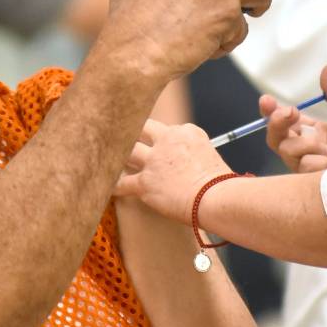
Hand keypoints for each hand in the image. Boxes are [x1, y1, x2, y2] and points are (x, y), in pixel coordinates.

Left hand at [115, 119, 232, 224]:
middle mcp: (168, 140)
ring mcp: (154, 160)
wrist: (215, 198)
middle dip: (133, 133)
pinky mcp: (145, 182)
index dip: (160, 139)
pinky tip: (106, 187)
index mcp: (187, 132)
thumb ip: (194, 154)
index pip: (166, 129)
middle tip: (122, 137)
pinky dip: (114, 186)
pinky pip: (122, 183)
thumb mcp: (211, 156)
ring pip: (128, 151)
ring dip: (120, 156)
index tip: (158, 147)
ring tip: (109, 158)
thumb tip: (187, 166)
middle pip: (142, 129)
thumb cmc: (220, 184)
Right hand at [262, 65, 326, 172]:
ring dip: (305, 144)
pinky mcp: (312, 182)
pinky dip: (315, 161)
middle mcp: (309, 151)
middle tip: (289, 111)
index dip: (273, 111)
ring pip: (286, 150)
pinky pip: (301, 166)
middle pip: (277, 137)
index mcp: (317, 134)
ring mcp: (310, 167)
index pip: (287, 121)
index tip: (266, 100)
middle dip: (276, 121)